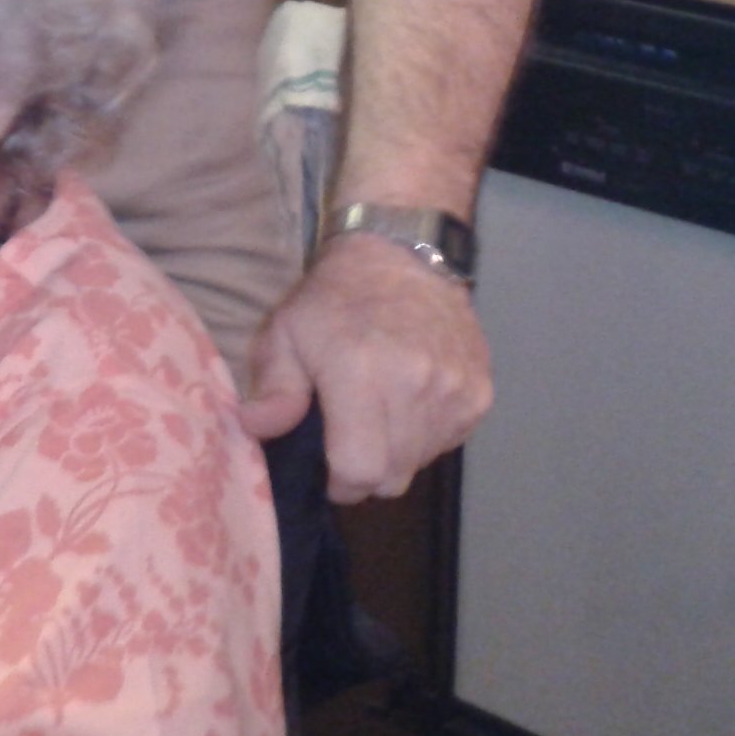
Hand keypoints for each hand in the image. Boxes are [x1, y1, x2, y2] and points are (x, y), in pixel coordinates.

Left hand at [243, 237, 491, 501]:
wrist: (402, 253)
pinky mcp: (481, 391)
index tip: (328, 467)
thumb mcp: (285, 332)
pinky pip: (449, 442)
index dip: (339, 482)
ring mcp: (456, 389)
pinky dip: (426, 435)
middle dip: (366, 472)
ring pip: (422, 462)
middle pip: (393, 477)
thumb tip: (254, 430)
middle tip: (350, 439)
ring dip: (397, 453)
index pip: (361, 471)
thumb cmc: (334, 297)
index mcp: (362, 373)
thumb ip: (274, 389)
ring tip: (380, 412)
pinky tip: (410, 400)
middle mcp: (418, 385)